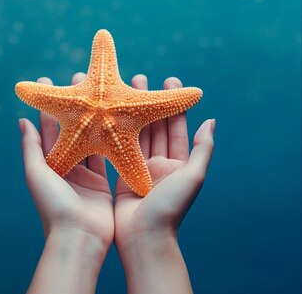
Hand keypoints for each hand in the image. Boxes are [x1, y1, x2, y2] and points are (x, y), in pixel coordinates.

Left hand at [19, 72, 113, 256]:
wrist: (80, 238)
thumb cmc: (54, 206)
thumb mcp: (37, 174)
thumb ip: (32, 147)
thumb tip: (22, 119)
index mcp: (49, 163)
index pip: (48, 127)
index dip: (49, 104)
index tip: (49, 79)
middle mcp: (67, 166)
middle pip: (72, 128)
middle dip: (76, 104)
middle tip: (80, 78)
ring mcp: (85, 175)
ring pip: (92, 138)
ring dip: (97, 117)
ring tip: (102, 92)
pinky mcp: (104, 184)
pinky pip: (108, 155)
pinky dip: (114, 138)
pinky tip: (120, 118)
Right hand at [114, 74, 214, 293]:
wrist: (143, 238)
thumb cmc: (169, 209)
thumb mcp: (192, 177)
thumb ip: (203, 149)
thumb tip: (211, 121)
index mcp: (178, 164)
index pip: (176, 127)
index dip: (172, 103)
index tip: (167, 79)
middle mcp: (159, 164)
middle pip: (154, 126)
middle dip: (147, 101)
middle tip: (138, 76)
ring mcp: (139, 169)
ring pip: (134, 133)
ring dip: (129, 112)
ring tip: (120, 89)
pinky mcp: (121, 174)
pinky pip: (117, 147)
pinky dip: (112, 130)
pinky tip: (104, 114)